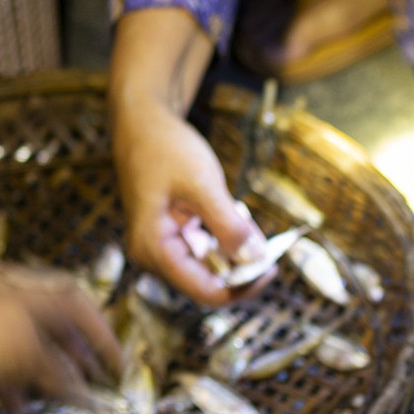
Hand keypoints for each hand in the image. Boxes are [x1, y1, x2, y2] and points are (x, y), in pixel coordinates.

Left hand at [0, 280, 121, 407]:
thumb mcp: (23, 358)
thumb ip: (59, 377)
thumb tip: (86, 395)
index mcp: (36, 301)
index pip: (83, 311)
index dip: (104, 339)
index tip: (118, 367)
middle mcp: (19, 310)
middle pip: (60, 335)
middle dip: (80, 363)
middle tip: (96, 387)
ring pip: (34, 356)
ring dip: (50, 381)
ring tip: (66, 404)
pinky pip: (5, 372)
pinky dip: (18, 391)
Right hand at [112, 88, 266, 304]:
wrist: (142, 121)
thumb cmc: (164, 147)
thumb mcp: (202, 185)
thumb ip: (228, 225)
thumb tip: (255, 259)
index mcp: (154, 249)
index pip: (205, 292)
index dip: (242, 288)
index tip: (271, 270)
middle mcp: (153, 256)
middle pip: (207, 284)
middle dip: (241, 271)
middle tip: (270, 251)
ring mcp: (161, 247)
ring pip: (208, 268)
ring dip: (235, 255)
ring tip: (252, 229)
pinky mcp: (171, 236)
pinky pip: (204, 251)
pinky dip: (225, 241)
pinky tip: (238, 220)